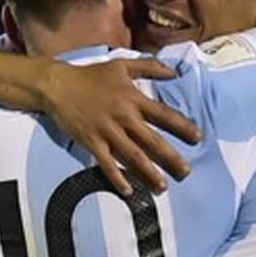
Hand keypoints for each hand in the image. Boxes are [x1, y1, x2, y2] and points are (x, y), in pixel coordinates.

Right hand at [38, 58, 200, 195]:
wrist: (58, 86)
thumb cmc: (91, 75)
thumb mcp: (121, 65)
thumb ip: (149, 67)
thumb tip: (174, 72)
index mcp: (132, 98)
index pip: (163, 114)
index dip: (182, 126)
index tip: (197, 137)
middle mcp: (123, 117)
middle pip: (152, 141)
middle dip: (171, 157)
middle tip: (186, 171)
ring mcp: (107, 132)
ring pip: (133, 156)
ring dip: (148, 172)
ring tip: (162, 186)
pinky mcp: (91, 143)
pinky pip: (107, 164)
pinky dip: (117, 178)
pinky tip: (128, 191)